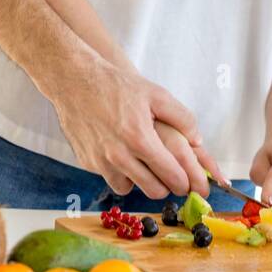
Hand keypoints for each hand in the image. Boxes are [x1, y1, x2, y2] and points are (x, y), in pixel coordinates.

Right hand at [49, 57, 224, 198]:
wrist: (74, 80)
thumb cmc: (116, 85)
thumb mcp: (156, 94)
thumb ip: (182, 118)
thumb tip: (197, 141)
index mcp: (140, 139)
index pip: (172, 177)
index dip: (186, 182)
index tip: (189, 181)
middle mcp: (119, 156)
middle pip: (154, 191)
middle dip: (167, 186)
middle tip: (170, 176)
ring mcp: (100, 161)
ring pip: (130, 189)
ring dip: (141, 181)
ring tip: (145, 164)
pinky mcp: (88, 162)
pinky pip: (111, 178)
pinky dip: (120, 173)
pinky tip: (123, 155)